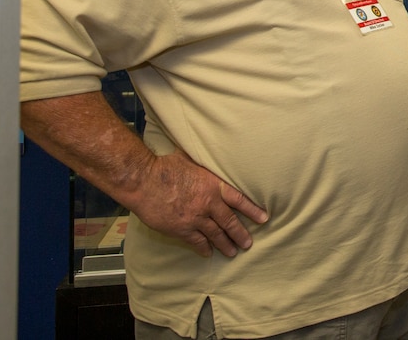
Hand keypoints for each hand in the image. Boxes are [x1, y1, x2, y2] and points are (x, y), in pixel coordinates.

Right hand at [129, 149, 268, 257]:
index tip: (263, 218)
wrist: (144, 180)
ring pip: (215, 234)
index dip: (252, 210)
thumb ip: (205, 164)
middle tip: (248, 243)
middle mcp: (208, 203)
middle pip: (229, 221)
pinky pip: (196, 241)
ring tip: (233, 252)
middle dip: (240, 234)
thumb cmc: (165, 166)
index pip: (239, 199)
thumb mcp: (192, 159)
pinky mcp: (181, 229)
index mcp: (213, 185)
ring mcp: (195, 218)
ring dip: (225, 244)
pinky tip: (208, 253)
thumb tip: (211, 154)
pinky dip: (203, 248)